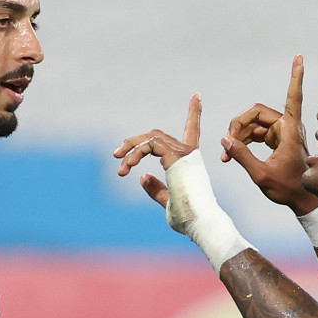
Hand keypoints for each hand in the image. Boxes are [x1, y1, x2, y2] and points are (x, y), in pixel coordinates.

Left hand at [114, 93, 203, 209]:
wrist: (201, 221)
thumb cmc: (189, 217)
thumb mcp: (168, 201)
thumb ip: (155, 189)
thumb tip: (142, 176)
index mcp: (189, 162)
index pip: (192, 131)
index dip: (194, 113)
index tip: (197, 95)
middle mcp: (188, 153)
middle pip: (158, 135)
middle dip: (135, 142)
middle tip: (117, 155)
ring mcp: (184, 153)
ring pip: (152, 138)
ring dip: (132, 149)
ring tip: (120, 166)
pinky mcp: (177, 156)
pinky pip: (150, 145)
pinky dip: (136, 153)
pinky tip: (127, 166)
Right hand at [220, 54, 316, 214]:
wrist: (302, 201)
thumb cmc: (288, 188)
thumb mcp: (261, 174)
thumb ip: (241, 155)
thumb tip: (225, 139)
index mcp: (289, 129)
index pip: (293, 95)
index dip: (295, 76)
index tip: (299, 57)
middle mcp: (287, 126)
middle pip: (257, 113)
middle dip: (238, 125)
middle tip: (226, 142)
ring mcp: (282, 133)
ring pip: (253, 124)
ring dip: (238, 136)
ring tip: (226, 155)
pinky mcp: (277, 141)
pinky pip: (256, 134)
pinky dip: (243, 142)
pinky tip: (231, 154)